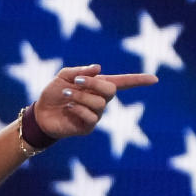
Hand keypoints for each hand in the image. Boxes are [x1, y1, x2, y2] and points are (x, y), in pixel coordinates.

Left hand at [34, 64, 157, 138]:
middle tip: (76, 82)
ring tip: (66, 95)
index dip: (139, 80)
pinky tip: (69, 108)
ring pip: (99, 103)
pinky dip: (78, 108)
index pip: (123, 82)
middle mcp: (101, 100)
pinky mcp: (88, 127)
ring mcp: (96, 115)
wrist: (40, 113)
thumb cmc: (54, 93)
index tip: (155, 79)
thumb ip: (80, 72)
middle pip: (112, 90)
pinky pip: (90, 116)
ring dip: (80, 96)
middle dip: (93, 84)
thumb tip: (99, 68)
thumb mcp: (63, 77)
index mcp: (98, 85)